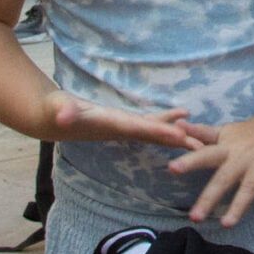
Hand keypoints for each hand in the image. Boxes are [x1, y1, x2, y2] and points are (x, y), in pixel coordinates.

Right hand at [40, 89, 198, 149]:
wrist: (49, 120)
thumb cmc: (53, 111)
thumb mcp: (56, 108)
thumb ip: (62, 111)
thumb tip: (63, 115)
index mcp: (110, 125)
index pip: (139, 129)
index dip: (159, 132)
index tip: (180, 136)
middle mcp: (120, 129)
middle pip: (154, 135)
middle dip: (177, 140)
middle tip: (203, 146)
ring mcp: (122, 127)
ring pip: (155, 131)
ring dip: (176, 133)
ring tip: (200, 134)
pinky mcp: (122, 122)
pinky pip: (149, 123)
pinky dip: (165, 122)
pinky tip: (181, 118)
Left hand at [169, 114, 253, 225]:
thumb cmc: (246, 134)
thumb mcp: (223, 132)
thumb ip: (200, 133)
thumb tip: (177, 124)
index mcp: (225, 150)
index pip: (204, 155)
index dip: (189, 162)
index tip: (172, 168)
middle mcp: (241, 159)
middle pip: (223, 179)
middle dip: (209, 198)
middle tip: (194, 217)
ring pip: (248, 188)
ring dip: (238, 206)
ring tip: (226, 224)